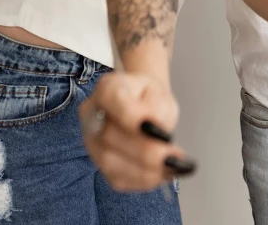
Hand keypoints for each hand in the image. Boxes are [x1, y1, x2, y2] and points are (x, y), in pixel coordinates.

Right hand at [79, 72, 194, 191]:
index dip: (133, 117)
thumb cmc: (149, 97)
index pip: (112, 99)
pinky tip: (162, 174)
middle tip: (175, 157)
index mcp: (107, 88)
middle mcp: (92, 114)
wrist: (141, 104)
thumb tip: (156, 132)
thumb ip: (158, 108)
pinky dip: (142, 180)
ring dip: (145, 170)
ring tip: (173, 167)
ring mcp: (91, 141)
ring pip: (110, 162)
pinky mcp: (98, 163)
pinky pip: (116, 178)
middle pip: (110, 136)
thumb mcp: (160, 93)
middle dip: (146, 151)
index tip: (161, 132)